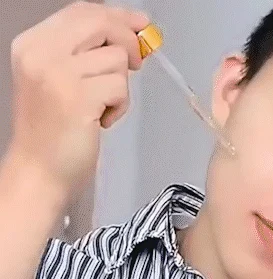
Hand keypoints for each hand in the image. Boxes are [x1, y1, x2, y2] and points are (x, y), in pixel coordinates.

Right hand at [7, 1, 149, 199]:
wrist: (40, 171)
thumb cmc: (54, 132)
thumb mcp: (59, 81)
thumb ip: (85, 54)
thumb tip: (131, 37)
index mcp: (33, 44)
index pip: (83, 11)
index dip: (118, 16)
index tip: (141, 24)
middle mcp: (41, 53)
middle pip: (101, 23)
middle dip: (128, 42)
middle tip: (136, 64)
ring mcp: (58, 74)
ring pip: (116, 58)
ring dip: (120, 85)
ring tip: (102, 107)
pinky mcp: (79, 97)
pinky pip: (121, 86)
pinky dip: (121, 105)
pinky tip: (103, 120)